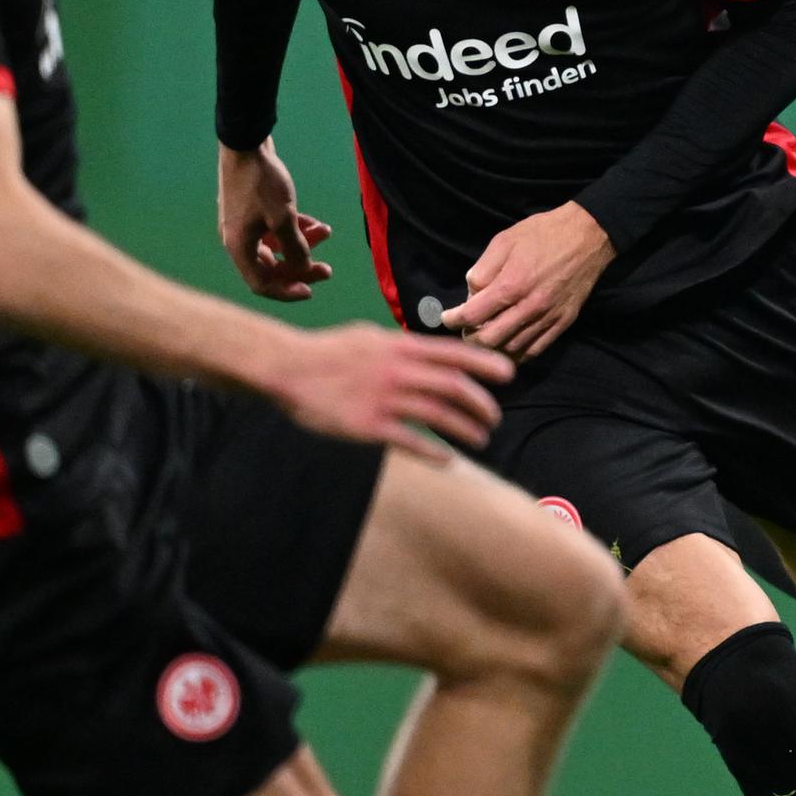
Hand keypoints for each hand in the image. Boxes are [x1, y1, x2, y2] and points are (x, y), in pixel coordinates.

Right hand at [216, 139, 333, 301]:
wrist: (246, 144)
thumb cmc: (262, 182)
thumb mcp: (284, 218)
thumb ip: (295, 248)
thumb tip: (303, 268)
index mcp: (238, 247)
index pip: (261, 283)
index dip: (286, 291)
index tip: (311, 290)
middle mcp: (238, 240)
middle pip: (271, 267)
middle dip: (301, 268)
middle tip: (328, 269)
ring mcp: (245, 225)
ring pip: (277, 246)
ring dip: (303, 244)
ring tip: (327, 234)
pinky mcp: (253, 211)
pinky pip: (276, 229)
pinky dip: (297, 229)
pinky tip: (319, 224)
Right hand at [267, 322, 512, 459]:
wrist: (287, 367)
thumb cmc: (327, 351)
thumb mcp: (369, 336)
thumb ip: (401, 346)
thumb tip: (429, 352)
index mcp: (399, 347)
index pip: (453, 354)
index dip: (484, 364)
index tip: (509, 374)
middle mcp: (397, 371)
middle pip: (454, 387)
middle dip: (482, 404)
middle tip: (494, 418)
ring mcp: (383, 398)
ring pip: (438, 416)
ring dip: (466, 429)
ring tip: (481, 438)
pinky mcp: (368, 425)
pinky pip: (410, 441)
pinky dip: (434, 451)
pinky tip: (448, 459)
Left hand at [444, 201, 612, 360]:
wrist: (587, 235)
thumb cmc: (543, 234)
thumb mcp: (504, 241)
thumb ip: (483, 269)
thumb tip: (471, 293)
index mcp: (511, 284)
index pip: (472, 315)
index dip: (453, 320)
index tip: (447, 318)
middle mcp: (529, 306)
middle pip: (489, 340)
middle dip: (470, 338)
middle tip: (465, 330)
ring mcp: (548, 318)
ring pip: (511, 349)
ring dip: (492, 348)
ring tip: (484, 337)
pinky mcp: (563, 322)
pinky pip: (535, 350)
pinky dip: (516, 353)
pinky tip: (507, 345)